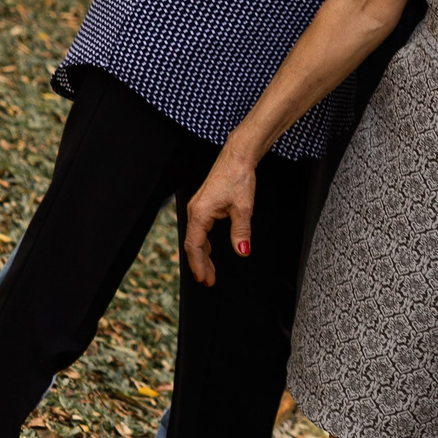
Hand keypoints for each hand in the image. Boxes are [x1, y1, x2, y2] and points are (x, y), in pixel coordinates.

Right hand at [183, 155, 257, 285]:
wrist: (238, 157)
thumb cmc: (239, 178)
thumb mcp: (243, 208)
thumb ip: (241, 231)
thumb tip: (242, 252)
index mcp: (200, 213)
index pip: (195, 246)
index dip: (199, 264)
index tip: (203, 279)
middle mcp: (194, 211)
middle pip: (193, 244)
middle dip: (201, 263)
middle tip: (208, 280)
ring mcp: (197, 208)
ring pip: (196, 237)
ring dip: (203, 254)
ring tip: (209, 271)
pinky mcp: (204, 205)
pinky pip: (200, 229)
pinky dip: (205, 243)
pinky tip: (210, 250)